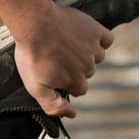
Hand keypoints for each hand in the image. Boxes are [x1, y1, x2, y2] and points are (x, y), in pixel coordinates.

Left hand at [12, 3, 115, 117]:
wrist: (34, 23)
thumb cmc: (32, 54)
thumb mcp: (35, 86)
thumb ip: (53, 105)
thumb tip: (72, 114)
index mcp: (75, 81)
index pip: (79, 89)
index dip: (67, 81)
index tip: (56, 71)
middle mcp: (88, 67)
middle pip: (87, 72)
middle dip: (74, 66)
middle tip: (57, 55)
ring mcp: (93, 49)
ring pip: (97, 56)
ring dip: (85, 52)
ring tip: (66, 43)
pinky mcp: (95, 31)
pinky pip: (107, 39)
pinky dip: (100, 38)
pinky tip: (85, 36)